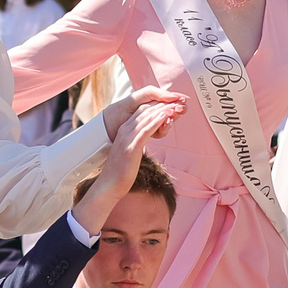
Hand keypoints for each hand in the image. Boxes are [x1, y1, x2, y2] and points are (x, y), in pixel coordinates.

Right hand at [78, 89, 186, 231]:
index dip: (157, 107)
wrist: (109, 186)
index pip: (141, 113)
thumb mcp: (129, 154)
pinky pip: (146, 130)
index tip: (171, 104)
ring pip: (147, 118)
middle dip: (162, 105)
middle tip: (178, 102)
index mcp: (123, 131)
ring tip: (177, 106)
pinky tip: (167, 116)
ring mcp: (127, 138)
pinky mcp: (131, 147)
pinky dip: (157, 121)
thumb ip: (135, 145)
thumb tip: (142, 143)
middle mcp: (124, 131)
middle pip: (145, 112)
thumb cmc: (120, 173)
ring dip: (163, 111)